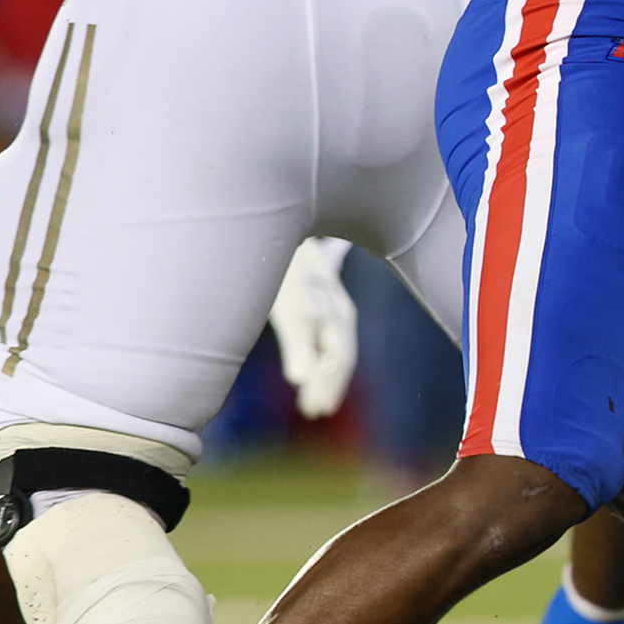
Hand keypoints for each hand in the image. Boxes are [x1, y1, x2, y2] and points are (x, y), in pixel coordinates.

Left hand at [267, 238, 358, 420]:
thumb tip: (301, 379)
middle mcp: (338, 306)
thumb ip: (298, 339)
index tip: (314, 410)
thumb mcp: (289, 301)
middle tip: (314, 410)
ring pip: (337, 342)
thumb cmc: (282, 263)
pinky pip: (330, 331)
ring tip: (315, 398)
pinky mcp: (320, 293)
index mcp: (334, 312)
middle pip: (340, 353)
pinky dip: (322, 352)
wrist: (285, 212)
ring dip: (327, 371)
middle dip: (330, 383)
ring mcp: (331, 298)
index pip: (338, 358)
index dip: (328, 386)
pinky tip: (314, 363)